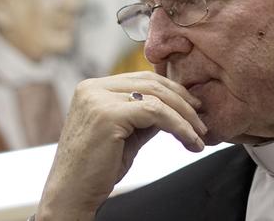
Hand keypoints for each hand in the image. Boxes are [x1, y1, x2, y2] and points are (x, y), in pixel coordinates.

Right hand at [37, 71, 206, 220]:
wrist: (71, 194)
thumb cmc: (95, 170)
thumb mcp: (124, 135)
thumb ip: (144, 116)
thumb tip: (174, 107)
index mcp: (93, 88)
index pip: (141, 78)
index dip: (172, 91)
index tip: (192, 108)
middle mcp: (93, 88)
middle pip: (151, 83)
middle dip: (182, 102)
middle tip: (201, 121)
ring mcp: (98, 99)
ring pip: (157, 97)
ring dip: (184, 117)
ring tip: (198, 136)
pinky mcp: (108, 115)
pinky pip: (155, 113)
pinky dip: (178, 126)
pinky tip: (188, 140)